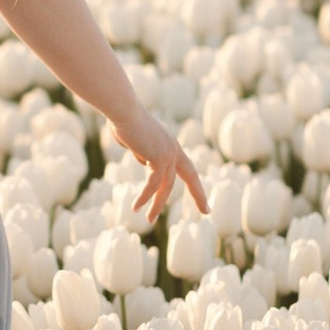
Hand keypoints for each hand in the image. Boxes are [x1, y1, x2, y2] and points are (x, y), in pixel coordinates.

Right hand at [111, 106, 207, 231]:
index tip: (202, 194)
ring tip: (149, 220)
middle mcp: (173, 148)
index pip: (187, 167)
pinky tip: (136, 207)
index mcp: (170, 143)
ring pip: (166, 186)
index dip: (194, 182)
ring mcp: (168, 153)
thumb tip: (145, 161)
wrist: (122, 109)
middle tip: (207, 212)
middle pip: (190, 176)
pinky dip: (144, 197)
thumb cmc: (122, 118)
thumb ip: (142, 150)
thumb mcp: (135, 139)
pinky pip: (152, 184)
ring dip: (157, 204)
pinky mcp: (159, 158)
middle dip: (199, 195)